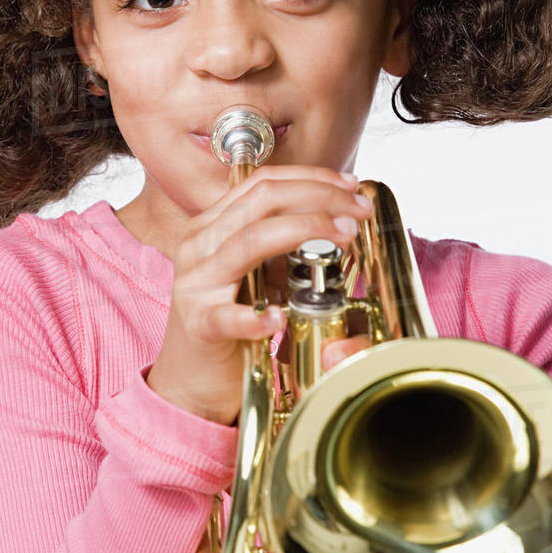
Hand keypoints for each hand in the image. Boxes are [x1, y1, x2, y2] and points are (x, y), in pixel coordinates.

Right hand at [146, 165, 373, 425]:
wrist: (192, 375)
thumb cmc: (229, 317)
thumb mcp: (255, 269)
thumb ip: (281, 242)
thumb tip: (336, 216)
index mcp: (212, 224)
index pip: (263, 183)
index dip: (311, 177)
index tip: (350, 186)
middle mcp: (200, 244)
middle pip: (263, 201)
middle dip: (320, 198)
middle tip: (359, 211)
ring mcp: (196, 283)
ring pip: (250, 241)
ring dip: (305, 231)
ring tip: (345, 238)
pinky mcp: (200, 324)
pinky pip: (229, 316)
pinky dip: (258, 316)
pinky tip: (282, 318)